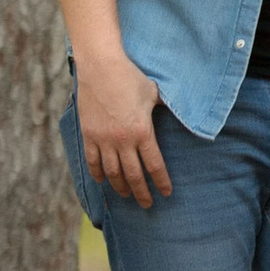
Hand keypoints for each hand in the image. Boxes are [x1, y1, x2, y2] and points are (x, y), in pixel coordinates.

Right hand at [77, 50, 169, 205]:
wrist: (100, 66)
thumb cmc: (130, 77)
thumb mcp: (154, 93)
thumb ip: (165, 108)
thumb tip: (180, 114)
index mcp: (142, 131)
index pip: (154, 166)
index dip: (161, 182)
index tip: (166, 193)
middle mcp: (122, 140)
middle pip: (133, 176)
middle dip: (141, 193)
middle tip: (147, 204)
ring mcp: (103, 139)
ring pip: (112, 173)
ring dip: (120, 187)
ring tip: (126, 195)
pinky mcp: (88, 135)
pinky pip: (93, 161)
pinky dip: (98, 174)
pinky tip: (103, 181)